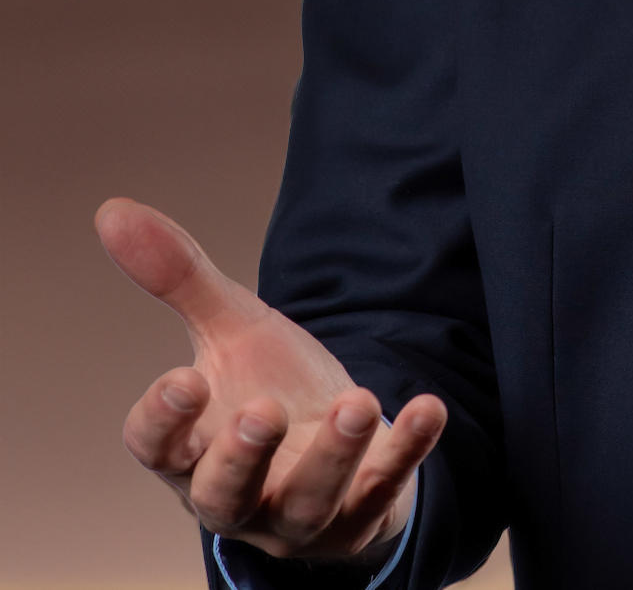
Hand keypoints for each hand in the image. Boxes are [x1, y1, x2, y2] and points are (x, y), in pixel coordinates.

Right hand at [96, 198, 446, 562]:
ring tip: (357, 401)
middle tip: (263, 410)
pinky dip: (406, 452)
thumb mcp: (229, 331)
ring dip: (332, 457)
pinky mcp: (363, 514)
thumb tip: (112, 210)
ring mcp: (302, 513)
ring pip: (308, 503)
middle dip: (242, 456)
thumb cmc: (267, 388)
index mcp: (192, 452)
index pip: (158, 450)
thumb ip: (179, 279)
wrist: (338, 443)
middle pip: (225, 493)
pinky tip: (428, 408)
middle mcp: (239, 493)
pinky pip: (385, 489)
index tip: (185, 377)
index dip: (164, 420)